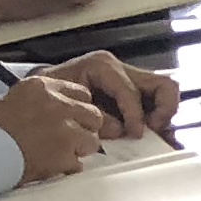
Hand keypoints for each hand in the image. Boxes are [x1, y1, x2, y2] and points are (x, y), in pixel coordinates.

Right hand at [0, 75, 111, 182]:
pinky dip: (67, 168)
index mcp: (44, 87)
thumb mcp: (11, 101)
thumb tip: (54, 108)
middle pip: (93, 116)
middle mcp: (59, 105)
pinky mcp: (64, 154)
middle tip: (69, 140)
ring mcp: (65, 130)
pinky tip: (49, 167)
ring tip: (57, 155)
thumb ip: (39, 102)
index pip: (82, 93)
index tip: (72, 118)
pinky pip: (78, 164)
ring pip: (92, 140)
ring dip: (78, 149)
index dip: (78, 109)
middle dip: (84, 129)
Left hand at [29, 51, 181, 140]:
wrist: (35, 94)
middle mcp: (120, 68)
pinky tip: (142, 129)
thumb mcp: (65, 105)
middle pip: (162, 83)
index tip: (135, 135)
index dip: (136, 115)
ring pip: (164, 90)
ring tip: (150, 131)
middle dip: (163, 109)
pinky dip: (153, 115)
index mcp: (103, 66)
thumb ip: (96, 117)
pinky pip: (153, 99)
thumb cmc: (47, 97)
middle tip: (153, 130)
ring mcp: (127, 77)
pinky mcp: (129, 89)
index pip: (131, 92)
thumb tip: (122, 130)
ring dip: (162, 112)